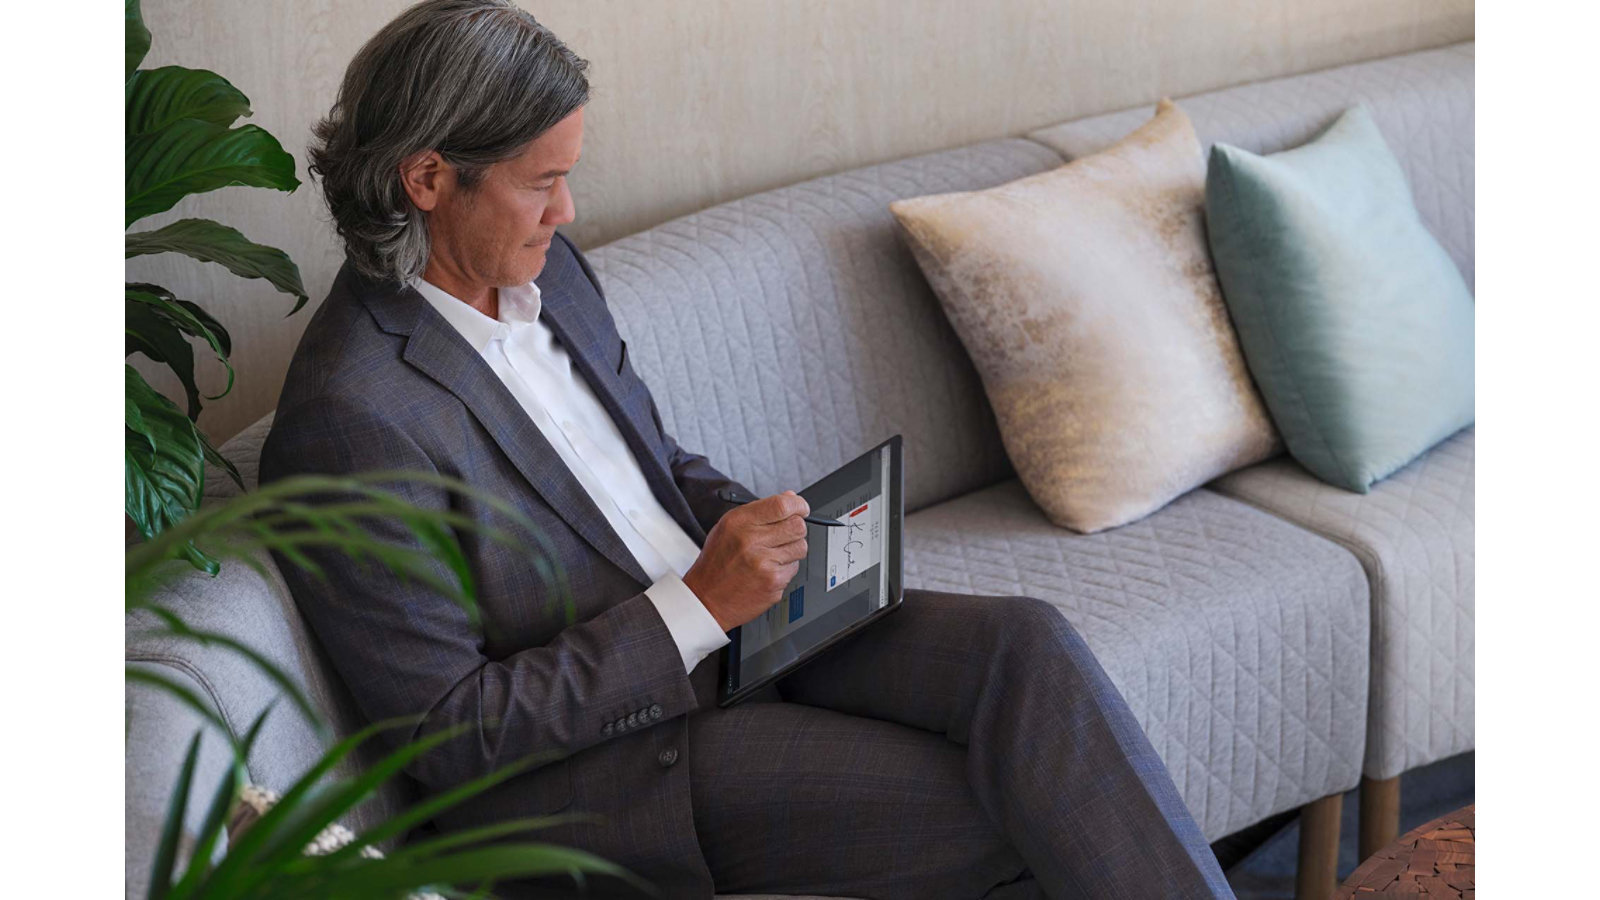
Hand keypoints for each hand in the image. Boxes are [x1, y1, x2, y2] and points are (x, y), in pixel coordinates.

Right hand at [683, 490, 809, 631]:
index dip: (798, 505)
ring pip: (801, 547)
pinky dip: (785, 569)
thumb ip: (760, 511)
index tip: (801, 508)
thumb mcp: (729, 527)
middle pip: (797, 525)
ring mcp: (763, 563)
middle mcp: (750, 540)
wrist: (706, 599)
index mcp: (738, 522)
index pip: (781, 505)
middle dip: (796, 528)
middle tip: (786, 534)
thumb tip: (791, 498)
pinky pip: (794, 568)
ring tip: (772, 556)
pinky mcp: (773, 582)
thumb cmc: (717, 562)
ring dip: (791, 550)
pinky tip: (767, 571)